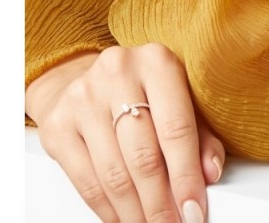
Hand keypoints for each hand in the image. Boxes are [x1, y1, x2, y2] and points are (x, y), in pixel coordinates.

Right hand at [25, 45, 224, 222]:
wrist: (87, 78)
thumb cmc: (142, 91)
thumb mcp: (179, 99)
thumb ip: (200, 134)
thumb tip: (210, 172)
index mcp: (156, 61)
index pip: (176, 128)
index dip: (186, 177)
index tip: (194, 209)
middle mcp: (118, 72)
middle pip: (143, 155)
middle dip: (161, 203)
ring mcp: (83, 97)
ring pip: (114, 173)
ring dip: (135, 212)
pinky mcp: (58, 124)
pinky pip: (85, 181)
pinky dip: (107, 210)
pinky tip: (123, 218)